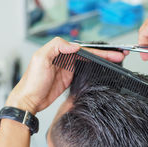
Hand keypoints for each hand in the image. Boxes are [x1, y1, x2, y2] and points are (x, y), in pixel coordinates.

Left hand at [6, 37, 125, 113]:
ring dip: (102, 62)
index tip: (110, 53)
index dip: (98, 51)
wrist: (29, 101)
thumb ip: (56, 47)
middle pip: (89, 55)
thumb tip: (74, 46)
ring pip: (88, 63)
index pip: (83, 49)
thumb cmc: (31, 81)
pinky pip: (84, 73)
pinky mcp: (68, 80)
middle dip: (105, 55)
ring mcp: (67, 69)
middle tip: (119, 56)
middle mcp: (64, 58)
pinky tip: (102, 72)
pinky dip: (94, 71)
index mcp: (59, 51)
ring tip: (115, 62)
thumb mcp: (40, 59)